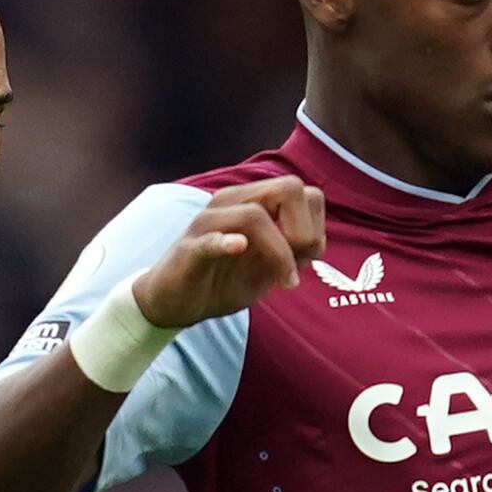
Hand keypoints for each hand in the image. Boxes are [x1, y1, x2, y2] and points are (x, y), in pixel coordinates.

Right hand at [133, 181, 325, 329]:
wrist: (173, 303)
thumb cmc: (221, 280)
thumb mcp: (265, 268)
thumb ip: (292, 252)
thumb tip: (317, 242)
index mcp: (252, 202)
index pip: (300, 191)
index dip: (313, 224)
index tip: (306, 258)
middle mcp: (231, 202)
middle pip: (287, 188)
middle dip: (303, 230)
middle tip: (297, 265)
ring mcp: (208, 223)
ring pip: (255, 215)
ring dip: (280, 253)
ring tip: (283, 283)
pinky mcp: (189, 248)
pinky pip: (209, 238)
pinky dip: (226, 241)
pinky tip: (238, 247)